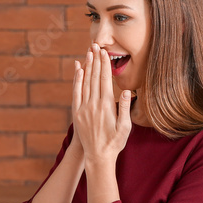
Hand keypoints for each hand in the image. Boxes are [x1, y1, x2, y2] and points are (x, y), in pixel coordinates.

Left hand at [72, 43, 132, 164]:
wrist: (97, 156)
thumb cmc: (115, 142)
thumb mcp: (125, 127)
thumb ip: (125, 108)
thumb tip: (127, 91)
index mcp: (107, 106)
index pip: (105, 80)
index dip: (104, 65)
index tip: (104, 53)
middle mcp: (93, 105)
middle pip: (94, 78)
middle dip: (95, 61)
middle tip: (95, 46)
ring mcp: (83, 109)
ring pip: (84, 83)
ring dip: (86, 67)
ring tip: (88, 53)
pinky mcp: (76, 113)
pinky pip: (76, 93)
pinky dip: (76, 80)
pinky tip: (78, 70)